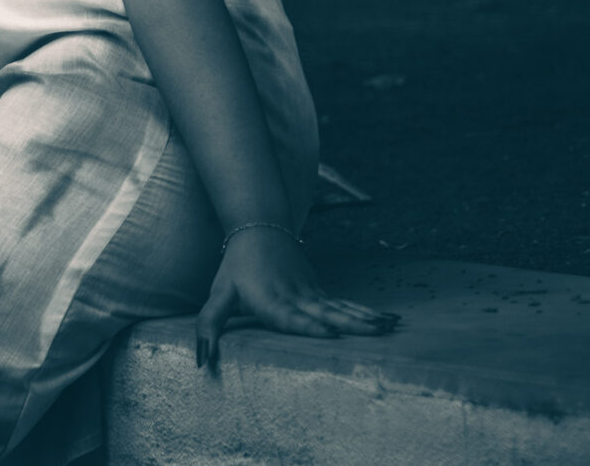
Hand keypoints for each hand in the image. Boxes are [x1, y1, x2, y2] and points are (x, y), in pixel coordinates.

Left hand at [194, 226, 398, 367]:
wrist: (259, 229)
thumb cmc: (236, 268)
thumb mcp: (219, 294)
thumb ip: (209, 325)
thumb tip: (200, 360)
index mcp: (270, 301)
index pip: (290, 316)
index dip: (309, 325)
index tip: (331, 333)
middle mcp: (295, 298)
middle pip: (324, 312)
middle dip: (350, 324)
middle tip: (376, 332)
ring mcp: (311, 293)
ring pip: (341, 307)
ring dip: (365, 318)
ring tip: (389, 326)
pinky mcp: (320, 291)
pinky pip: (346, 304)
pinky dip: (367, 312)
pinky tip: (388, 319)